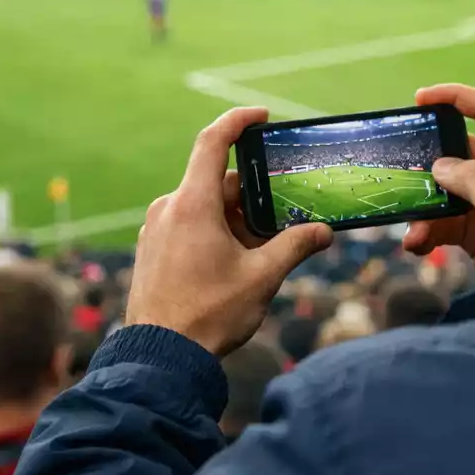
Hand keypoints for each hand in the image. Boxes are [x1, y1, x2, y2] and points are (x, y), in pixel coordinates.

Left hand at [126, 107, 332, 356]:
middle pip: (216, 183)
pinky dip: (214, 233)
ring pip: (204, 207)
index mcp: (192, 204)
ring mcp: (155, 230)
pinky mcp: (151, 250)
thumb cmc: (209, 314)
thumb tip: (323, 232)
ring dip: (235, 220)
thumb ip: (295, 246)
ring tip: (262, 250)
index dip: (238, 121)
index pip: (213, 142)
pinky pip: (187, 226)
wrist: (160, 357)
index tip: (262, 117)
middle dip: (252, 197)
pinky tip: (235, 263)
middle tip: (283, 216)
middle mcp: (168, 209)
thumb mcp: (262, 278)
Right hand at [403, 84, 474, 279]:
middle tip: (399, 171)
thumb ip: (472, 182)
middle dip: (427, 163)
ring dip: (424, 207)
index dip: (456, 97)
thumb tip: (440, 165)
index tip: (421, 99)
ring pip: (446, 191)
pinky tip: (417, 244)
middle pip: (458, 152)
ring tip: (411, 229)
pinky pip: (446, 221)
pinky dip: (429, 230)